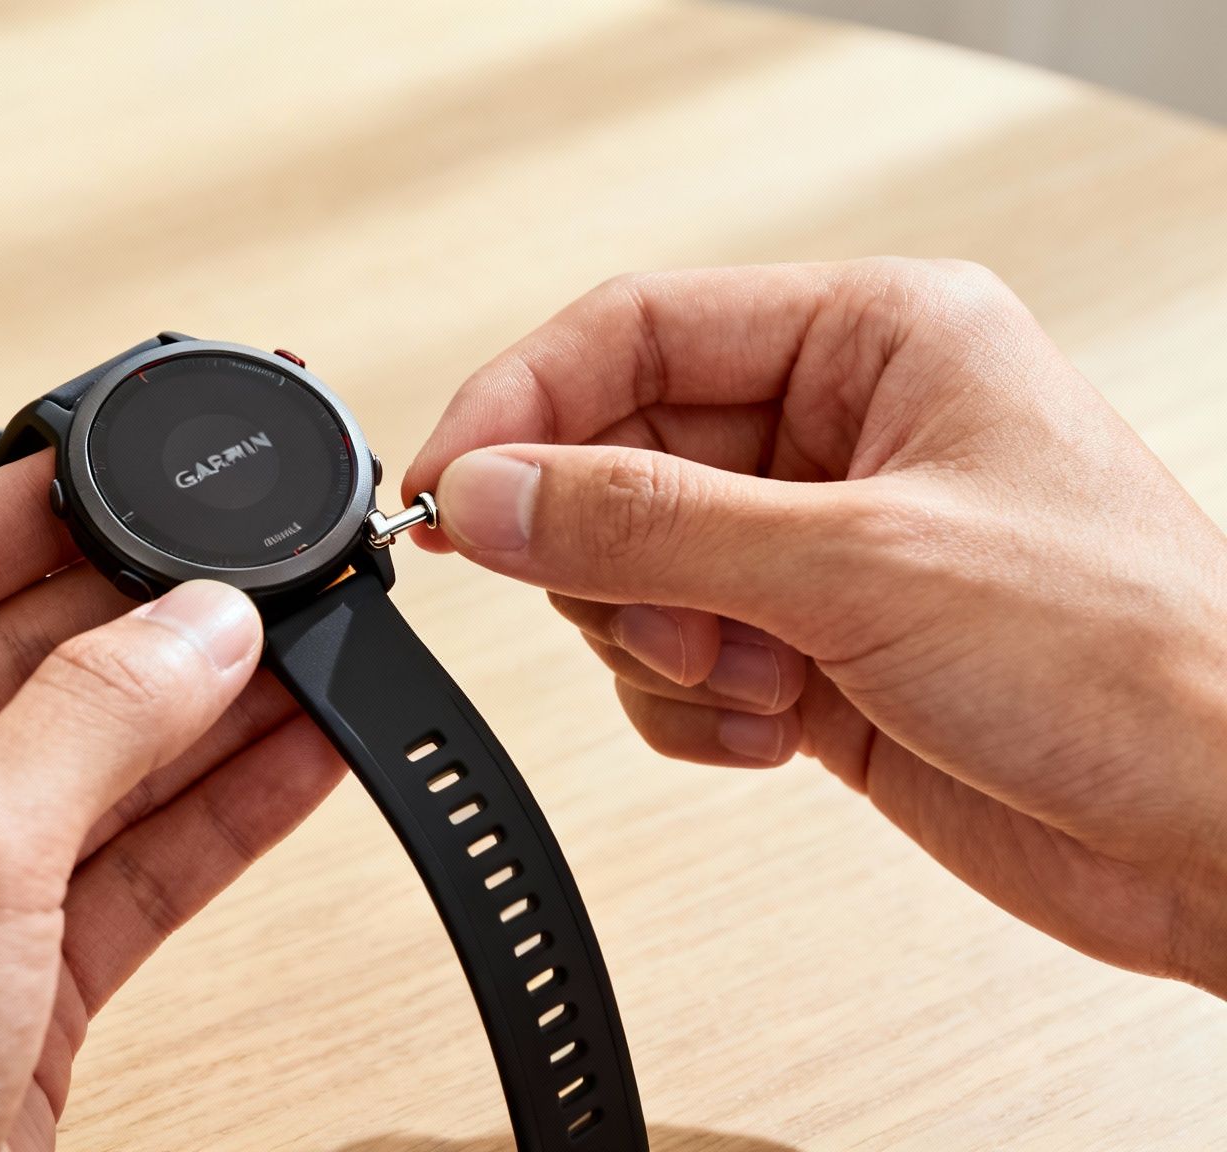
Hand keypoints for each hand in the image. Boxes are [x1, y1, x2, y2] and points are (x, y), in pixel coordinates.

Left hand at [0, 460, 343, 1151]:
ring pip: (88, 758)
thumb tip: (195, 621)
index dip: (35, 502)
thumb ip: (91, 716)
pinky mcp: (4, 973)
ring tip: (315, 641)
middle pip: (18, 654)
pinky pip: (123, 858)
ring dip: (202, 709)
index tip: (141, 460)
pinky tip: (299, 756)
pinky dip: (212, 812)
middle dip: (147, 614)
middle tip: (267, 567)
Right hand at [403, 258, 1226, 995]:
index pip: (635, 330)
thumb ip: (649, 525)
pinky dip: (690, 708)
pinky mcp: (811, 651)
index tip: (445, 490)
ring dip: (656, 646)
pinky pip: (670, 661)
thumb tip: (488, 493)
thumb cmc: (1140, 663)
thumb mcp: (862, 566)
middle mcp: (841, 434)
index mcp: (876, 340)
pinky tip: (773, 728)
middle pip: (616, 458)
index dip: (523, 404)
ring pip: (631, 572)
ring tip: (749, 680)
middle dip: (610, 558)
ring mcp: (822, 549)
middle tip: (652, 615)